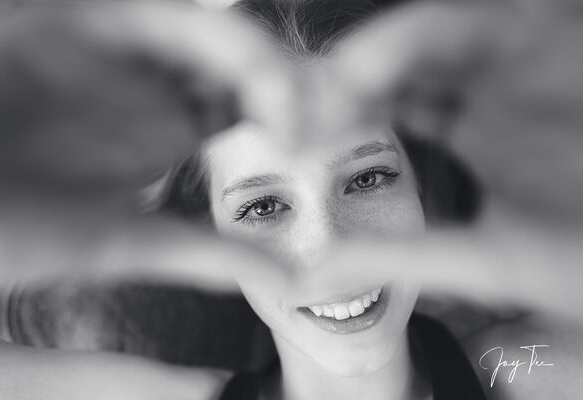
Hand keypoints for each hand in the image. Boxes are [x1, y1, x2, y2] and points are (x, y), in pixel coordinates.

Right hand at [0, 1, 297, 288]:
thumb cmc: (8, 225)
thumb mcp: (117, 243)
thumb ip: (197, 254)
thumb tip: (280, 277)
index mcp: (169, 131)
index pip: (252, 109)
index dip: (290, 118)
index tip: (311, 141)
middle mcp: (155, 86)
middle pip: (240, 65)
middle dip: (279, 80)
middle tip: (307, 108)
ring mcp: (124, 51)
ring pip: (207, 34)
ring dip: (247, 55)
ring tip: (278, 90)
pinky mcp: (82, 22)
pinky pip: (152, 14)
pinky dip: (198, 29)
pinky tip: (231, 44)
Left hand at [303, 1, 582, 315]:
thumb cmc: (580, 253)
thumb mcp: (481, 259)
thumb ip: (400, 260)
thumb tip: (315, 276)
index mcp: (467, 128)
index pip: (384, 108)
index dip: (335, 118)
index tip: (290, 137)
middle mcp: (482, 87)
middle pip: (396, 68)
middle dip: (344, 81)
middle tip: (290, 102)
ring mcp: (513, 60)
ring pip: (427, 41)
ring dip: (374, 57)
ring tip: (329, 84)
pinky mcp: (546, 39)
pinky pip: (475, 27)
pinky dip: (419, 39)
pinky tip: (366, 63)